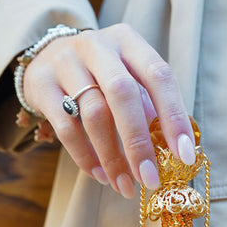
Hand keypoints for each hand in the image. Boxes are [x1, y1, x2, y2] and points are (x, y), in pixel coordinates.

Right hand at [22, 23, 195, 198]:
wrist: (44, 57)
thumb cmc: (99, 75)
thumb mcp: (127, 78)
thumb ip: (148, 106)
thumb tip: (172, 149)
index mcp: (128, 41)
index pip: (158, 76)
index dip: (174, 117)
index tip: (184, 155)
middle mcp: (97, 46)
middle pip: (122, 94)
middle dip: (139, 142)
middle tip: (149, 179)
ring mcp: (66, 63)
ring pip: (94, 114)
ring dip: (112, 157)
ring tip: (124, 185)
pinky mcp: (42, 85)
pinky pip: (66, 128)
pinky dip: (85, 157)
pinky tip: (99, 176)